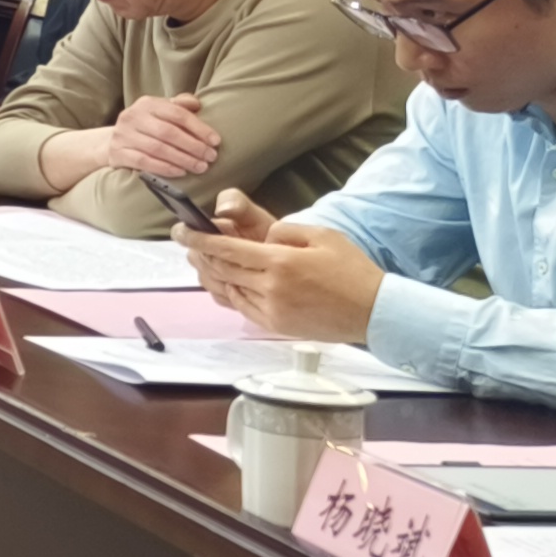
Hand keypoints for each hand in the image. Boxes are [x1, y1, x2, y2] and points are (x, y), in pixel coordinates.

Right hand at [104, 92, 220, 181]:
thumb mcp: (161, 111)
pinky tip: (180, 172)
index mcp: (147, 104)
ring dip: (183, 159)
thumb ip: (179, 105)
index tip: (216, 141)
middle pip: (168, 132)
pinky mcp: (117, 153)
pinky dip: (164, 168)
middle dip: (193, 146)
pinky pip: (144, 162)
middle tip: (210, 157)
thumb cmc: (147, 126)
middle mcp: (132, 116)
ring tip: (200, 167)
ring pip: (157, 148)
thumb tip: (197, 104)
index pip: (177, 113)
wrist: (112, 141)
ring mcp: (123, 135)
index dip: (199, 128)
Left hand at [180, 197, 383, 345]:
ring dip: (213, 274)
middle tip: (187, 243)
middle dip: (200, 254)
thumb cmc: (352, 270)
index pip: (226, 249)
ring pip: (229, 289)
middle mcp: (271, 287)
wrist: (374, 312)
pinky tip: (229, 282)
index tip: (181, 231)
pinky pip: (242, 307)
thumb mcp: (322, 236)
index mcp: (281, 262)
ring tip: (204, 260)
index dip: (199, 240)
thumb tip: (260, 238)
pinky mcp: (276, 325)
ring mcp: (272, 310)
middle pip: (222, 269)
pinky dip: (231, 292)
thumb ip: (285, 232)